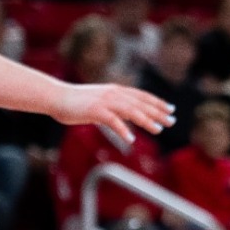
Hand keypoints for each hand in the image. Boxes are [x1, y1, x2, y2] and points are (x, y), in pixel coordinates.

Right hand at [53, 83, 174, 143]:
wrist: (57, 97)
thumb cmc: (77, 102)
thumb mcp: (101, 102)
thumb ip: (115, 107)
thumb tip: (128, 117)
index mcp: (116, 90)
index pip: (142, 96)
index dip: (157, 103)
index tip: (171, 110)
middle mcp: (113, 94)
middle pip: (140, 103)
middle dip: (158, 112)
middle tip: (172, 121)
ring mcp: (105, 101)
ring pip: (131, 110)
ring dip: (146, 120)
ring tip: (158, 130)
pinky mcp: (95, 111)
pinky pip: (113, 121)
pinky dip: (123, 130)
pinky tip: (131, 139)